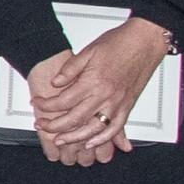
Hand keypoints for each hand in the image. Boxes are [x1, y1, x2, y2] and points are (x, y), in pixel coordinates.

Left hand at [28, 50, 124, 165]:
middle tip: (43, 126)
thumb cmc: (120, 42)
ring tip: (61, 140)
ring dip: (75, 138)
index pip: (63, 101)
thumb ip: (70, 68)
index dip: (47, 105)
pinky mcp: (128, 106)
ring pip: (92, 129)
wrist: (145, 41)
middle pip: (75, 119)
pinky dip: (102, 139)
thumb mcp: (89, 51)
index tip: (38, 104)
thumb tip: (56, 83)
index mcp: (93, 81)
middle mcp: (105, 96)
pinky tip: (91, 142)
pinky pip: (115, 129)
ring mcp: (117, 103)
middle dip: (55, 126)